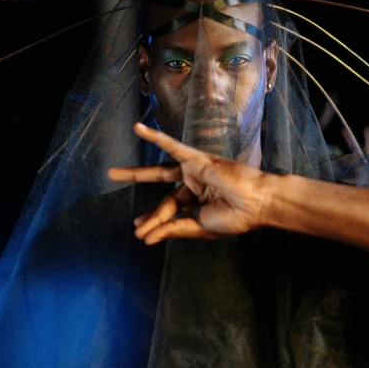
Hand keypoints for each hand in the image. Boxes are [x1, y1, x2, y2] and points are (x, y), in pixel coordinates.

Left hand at [108, 123, 274, 243]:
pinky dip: (156, 137)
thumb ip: (173, 229)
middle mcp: (196, 184)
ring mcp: (196, 170)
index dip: (154, 221)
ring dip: (136, 174)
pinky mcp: (197, 159)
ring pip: (161, 175)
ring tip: (112, 174)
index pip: (170, 210)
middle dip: (144, 199)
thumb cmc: (236, 217)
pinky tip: (138, 129)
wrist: (256, 204)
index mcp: (200, 202)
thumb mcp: (199, 227)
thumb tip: (144, 238)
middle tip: (119, 192)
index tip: (140, 233)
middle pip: (164, 192)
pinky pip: (173, 146)